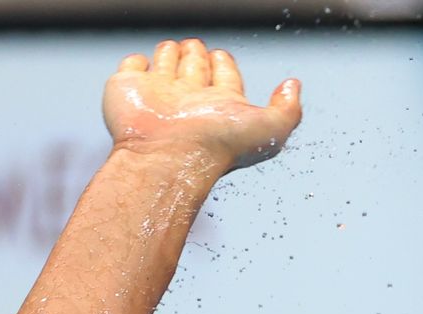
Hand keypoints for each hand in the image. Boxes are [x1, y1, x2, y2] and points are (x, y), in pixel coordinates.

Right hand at [103, 38, 302, 171]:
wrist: (167, 156)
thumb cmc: (217, 147)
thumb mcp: (270, 129)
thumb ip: (288, 109)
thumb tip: (293, 85)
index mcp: (221, 105)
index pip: (224, 75)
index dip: (224, 63)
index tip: (222, 57)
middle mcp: (190, 99)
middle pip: (195, 65)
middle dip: (197, 54)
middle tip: (196, 48)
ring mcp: (159, 93)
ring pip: (167, 62)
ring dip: (172, 52)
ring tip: (176, 49)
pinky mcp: (128, 87)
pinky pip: (133, 67)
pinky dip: (138, 63)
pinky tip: (144, 65)